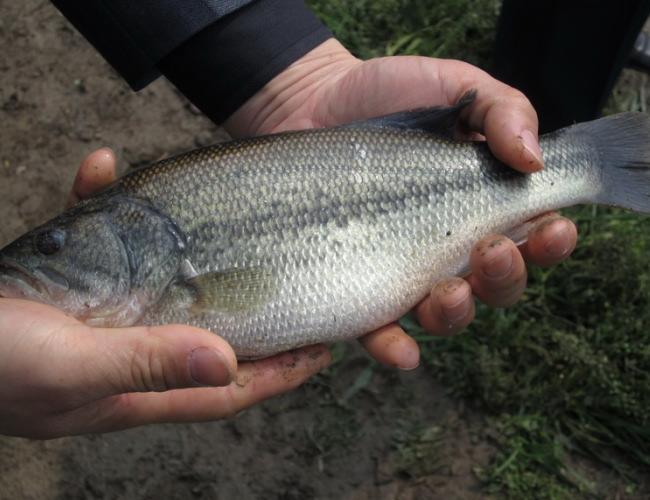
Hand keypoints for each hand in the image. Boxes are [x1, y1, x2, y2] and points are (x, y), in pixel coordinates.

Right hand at [0, 150, 329, 437]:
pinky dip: (104, 210)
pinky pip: (99, 248)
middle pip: (210, 340)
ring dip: (196, 265)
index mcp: (136, 389)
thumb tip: (228, 362)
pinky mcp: (64, 288)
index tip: (322, 351)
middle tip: (301, 292)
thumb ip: (146, 364)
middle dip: (257, 322)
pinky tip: (100, 174)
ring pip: (164, 292)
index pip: (227, 385)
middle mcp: (127, 358)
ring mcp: (99, 322)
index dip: (277, 373)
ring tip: (236, 239)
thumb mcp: (69, 367)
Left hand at [226, 39, 577, 369]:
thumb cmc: (389, 94)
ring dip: (456, 313)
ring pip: (444, 314)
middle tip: (491, 249)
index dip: (549, 242)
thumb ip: (501, 111)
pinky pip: (380, 328)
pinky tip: (401, 350)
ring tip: (448, 292)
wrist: (313, 101)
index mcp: (480, 202)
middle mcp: (448, 244)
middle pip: (494, 285)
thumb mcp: (454, 86)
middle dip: (503, 278)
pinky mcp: (356, 283)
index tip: (552, 228)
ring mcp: (402, 268)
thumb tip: (534, 159)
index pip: (530, 235)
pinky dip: (394, 346)